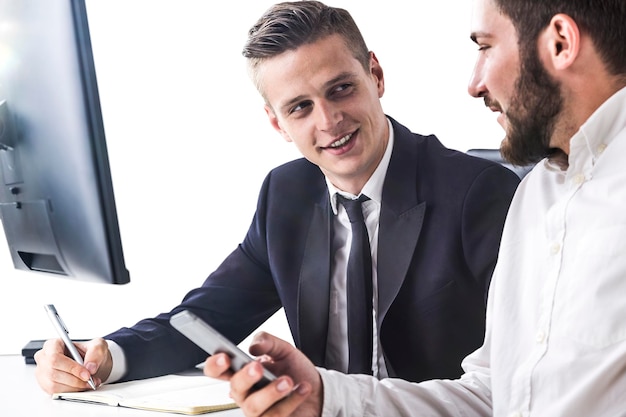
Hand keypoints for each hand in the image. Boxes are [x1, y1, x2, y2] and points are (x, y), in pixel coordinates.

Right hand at [34, 337, 112, 393]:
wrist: (91, 364)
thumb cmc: (90, 353)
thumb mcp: (98, 346)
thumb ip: (95, 353)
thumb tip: (90, 367)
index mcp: (53, 344)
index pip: (55, 357)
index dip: (71, 367)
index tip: (86, 373)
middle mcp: (44, 358)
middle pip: (53, 372)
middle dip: (75, 379)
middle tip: (90, 380)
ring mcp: (43, 373)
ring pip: (54, 385)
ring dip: (74, 387)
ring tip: (89, 383)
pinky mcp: (46, 385)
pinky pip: (55, 393)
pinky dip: (71, 392)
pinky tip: (81, 387)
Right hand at [204, 331, 322, 416]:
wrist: (317, 390)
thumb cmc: (295, 371)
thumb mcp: (283, 350)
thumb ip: (268, 342)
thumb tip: (254, 346)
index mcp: (242, 373)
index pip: (218, 371)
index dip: (215, 365)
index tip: (225, 357)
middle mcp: (246, 394)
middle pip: (235, 389)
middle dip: (245, 377)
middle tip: (258, 367)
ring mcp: (258, 411)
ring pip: (254, 408)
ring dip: (271, 392)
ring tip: (288, 381)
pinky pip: (275, 416)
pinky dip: (291, 401)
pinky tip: (301, 388)